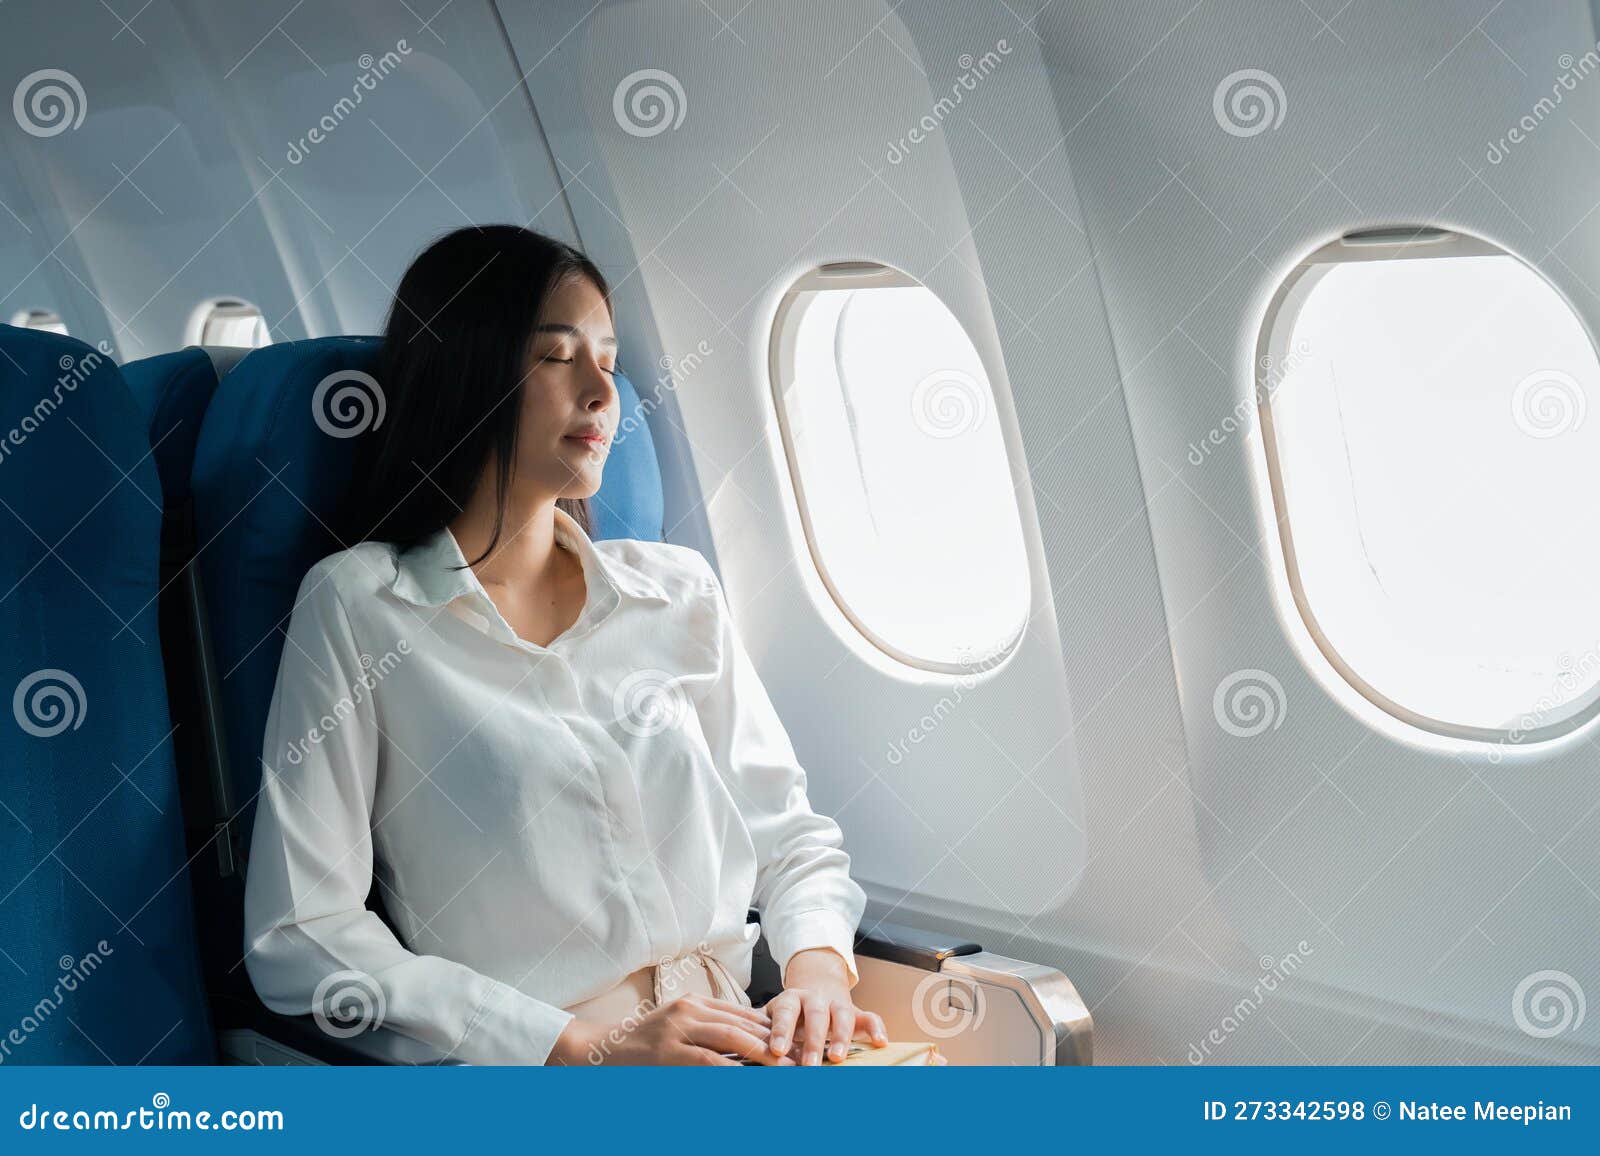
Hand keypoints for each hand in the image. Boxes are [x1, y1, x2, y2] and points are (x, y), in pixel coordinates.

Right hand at [548, 994, 793, 1065]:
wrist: (602, 1052)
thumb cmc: (643, 1046)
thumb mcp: (678, 1030)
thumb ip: (708, 1032)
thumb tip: (748, 1047)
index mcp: (694, 1003)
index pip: (743, 1014)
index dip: (772, 1029)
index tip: (796, 1043)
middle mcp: (689, 1011)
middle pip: (742, 1025)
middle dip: (774, 1043)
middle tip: (799, 1059)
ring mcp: (678, 1030)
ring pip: (731, 1040)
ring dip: (762, 1055)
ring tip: (785, 1069)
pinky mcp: (669, 1052)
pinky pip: (708, 1062)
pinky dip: (732, 1072)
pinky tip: (750, 1080)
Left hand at [764, 947, 887, 1064]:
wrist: (815, 991)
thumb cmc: (790, 1014)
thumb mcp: (772, 1017)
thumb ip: (762, 1032)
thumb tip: (742, 1051)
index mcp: (791, 999)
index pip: (786, 1013)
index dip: (782, 1031)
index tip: (778, 1051)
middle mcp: (815, 999)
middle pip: (816, 1016)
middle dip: (813, 1041)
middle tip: (810, 1065)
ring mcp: (837, 1004)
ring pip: (842, 1015)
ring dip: (841, 1037)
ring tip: (838, 1058)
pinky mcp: (857, 1012)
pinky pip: (870, 1017)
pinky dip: (877, 1029)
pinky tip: (881, 1043)